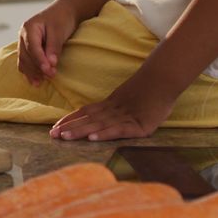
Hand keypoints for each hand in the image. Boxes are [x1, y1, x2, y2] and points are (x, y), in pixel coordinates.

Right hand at [18, 0, 78, 86]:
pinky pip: (25, 62)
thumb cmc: (62, 19)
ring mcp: (24, 42)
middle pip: (26, 56)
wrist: (64, 12)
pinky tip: (35, 80)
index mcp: (29, 28)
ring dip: (31, 72)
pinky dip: (29, 71)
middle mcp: (23, 35)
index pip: (32, 48)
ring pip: (23, 60)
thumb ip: (53, 47)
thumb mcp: (59, 31)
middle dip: (36, 68)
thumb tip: (50, 64)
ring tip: (41, 82)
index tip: (49, 71)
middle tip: (50, 76)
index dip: (40, 61)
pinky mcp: (28, 48)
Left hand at [49, 74, 176, 141]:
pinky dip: (104, 134)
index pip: (85, 112)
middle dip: (69, 128)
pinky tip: (92, 138)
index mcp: (110, 105)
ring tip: (64, 137)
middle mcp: (114, 111)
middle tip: (52, 135)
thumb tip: (99, 115)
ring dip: (80, 131)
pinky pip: (119, 130)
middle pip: (87, 119)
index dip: (70, 119)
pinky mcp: (140, 126)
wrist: (166, 80)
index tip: (54, 127)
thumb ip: (115, 107)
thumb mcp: (128, 98)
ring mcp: (126, 118)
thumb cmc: (150, 90)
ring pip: (98, 125)